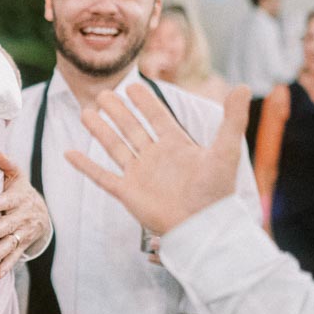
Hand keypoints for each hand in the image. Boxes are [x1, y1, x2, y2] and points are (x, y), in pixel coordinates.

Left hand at [0, 152, 48, 277]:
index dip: (0, 202)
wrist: (39, 212)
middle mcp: (24, 216)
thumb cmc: (19, 191)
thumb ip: (7, 166)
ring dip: (1, 251)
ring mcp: (24, 232)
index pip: (11, 199)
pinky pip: (16, 256)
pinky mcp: (23, 245)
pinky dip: (6, 266)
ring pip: (13, 242)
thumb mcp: (16, 177)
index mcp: (20, 198)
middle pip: (11, 224)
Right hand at [65, 84, 249, 234]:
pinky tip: (69, 153)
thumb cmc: (216, 192)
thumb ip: (232, 119)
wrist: (201, 227)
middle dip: (118, 111)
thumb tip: (243, 86)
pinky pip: (101, 175)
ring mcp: (139, 174)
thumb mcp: (225, 151)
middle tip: (103, 93)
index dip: (146, 102)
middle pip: (132, 128)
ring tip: (86, 112)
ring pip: (115, 146)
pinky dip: (84, 165)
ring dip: (100, 130)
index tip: (133, 86)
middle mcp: (156, 158)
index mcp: (177, 146)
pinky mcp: (127, 192)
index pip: (158, 117)